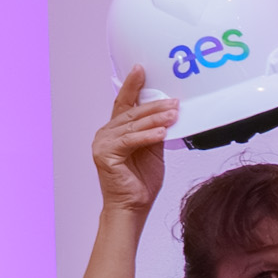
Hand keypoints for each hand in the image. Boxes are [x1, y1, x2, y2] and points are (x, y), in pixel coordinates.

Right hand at [94, 68, 178, 212]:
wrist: (133, 207)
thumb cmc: (140, 183)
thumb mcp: (154, 152)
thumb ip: (155, 132)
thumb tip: (167, 114)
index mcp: (116, 130)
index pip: (125, 103)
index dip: (132, 86)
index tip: (141, 70)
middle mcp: (106, 133)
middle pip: (132, 113)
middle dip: (154, 105)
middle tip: (174, 100)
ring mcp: (103, 143)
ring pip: (132, 125)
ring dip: (155, 119)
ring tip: (173, 114)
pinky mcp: (105, 154)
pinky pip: (130, 141)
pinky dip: (147, 136)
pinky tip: (162, 132)